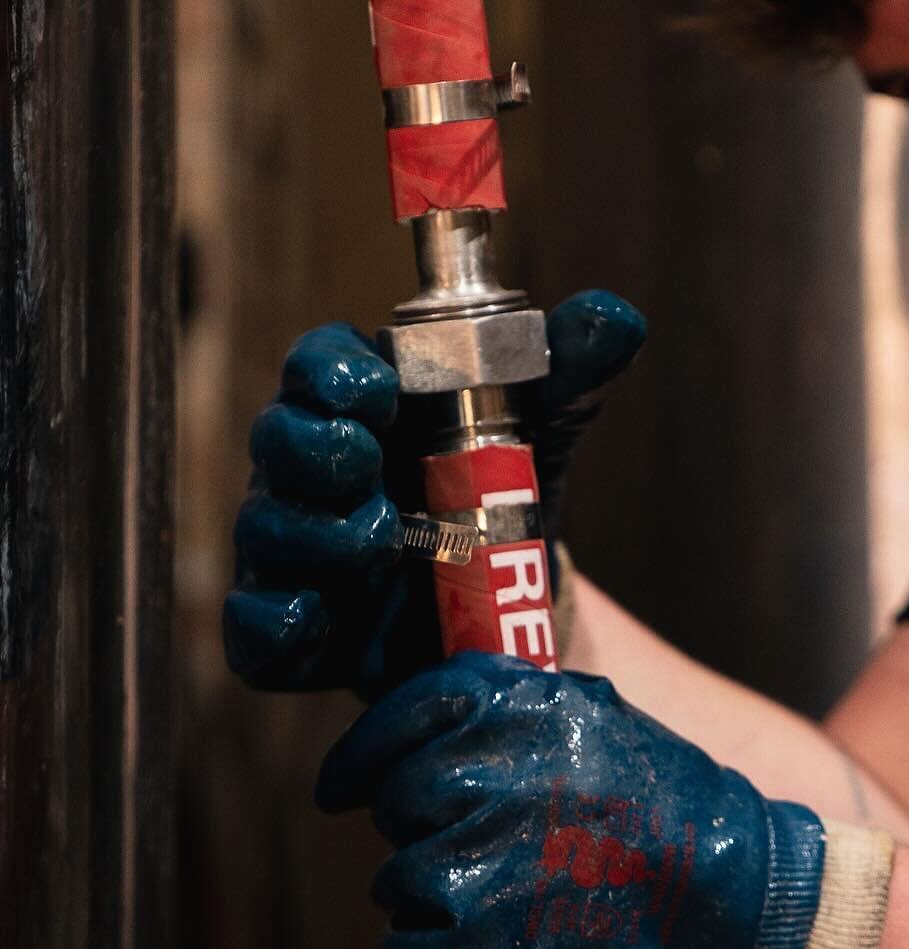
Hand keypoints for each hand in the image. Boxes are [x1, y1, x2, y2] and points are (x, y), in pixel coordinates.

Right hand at [222, 293, 645, 697]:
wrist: (509, 608)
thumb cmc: (502, 494)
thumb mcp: (543, 431)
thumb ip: (570, 371)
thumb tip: (613, 315)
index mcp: (360, 405)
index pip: (318, 366)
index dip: (330, 371)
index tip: (375, 387)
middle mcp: (311, 471)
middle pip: (278, 440)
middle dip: (318, 449)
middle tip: (369, 462)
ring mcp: (293, 551)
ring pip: (266, 531)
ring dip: (317, 535)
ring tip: (381, 543)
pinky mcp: (292, 634)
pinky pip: (255, 630)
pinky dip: (278, 623)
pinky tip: (315, 618)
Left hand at [315, 653, 825, 948]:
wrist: (736, 907)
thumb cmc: (675, 811)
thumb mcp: (597, 716)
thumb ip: (509, 710)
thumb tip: (427, 722)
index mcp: (515, 711)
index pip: (404, 715)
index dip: (365, 754)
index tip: (344, 786)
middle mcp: (485, 780)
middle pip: (400, 801)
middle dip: (429, 827)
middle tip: (491, 851)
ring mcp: (473, 874)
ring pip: (401, 882)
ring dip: (441, 898)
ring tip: (521, 905)